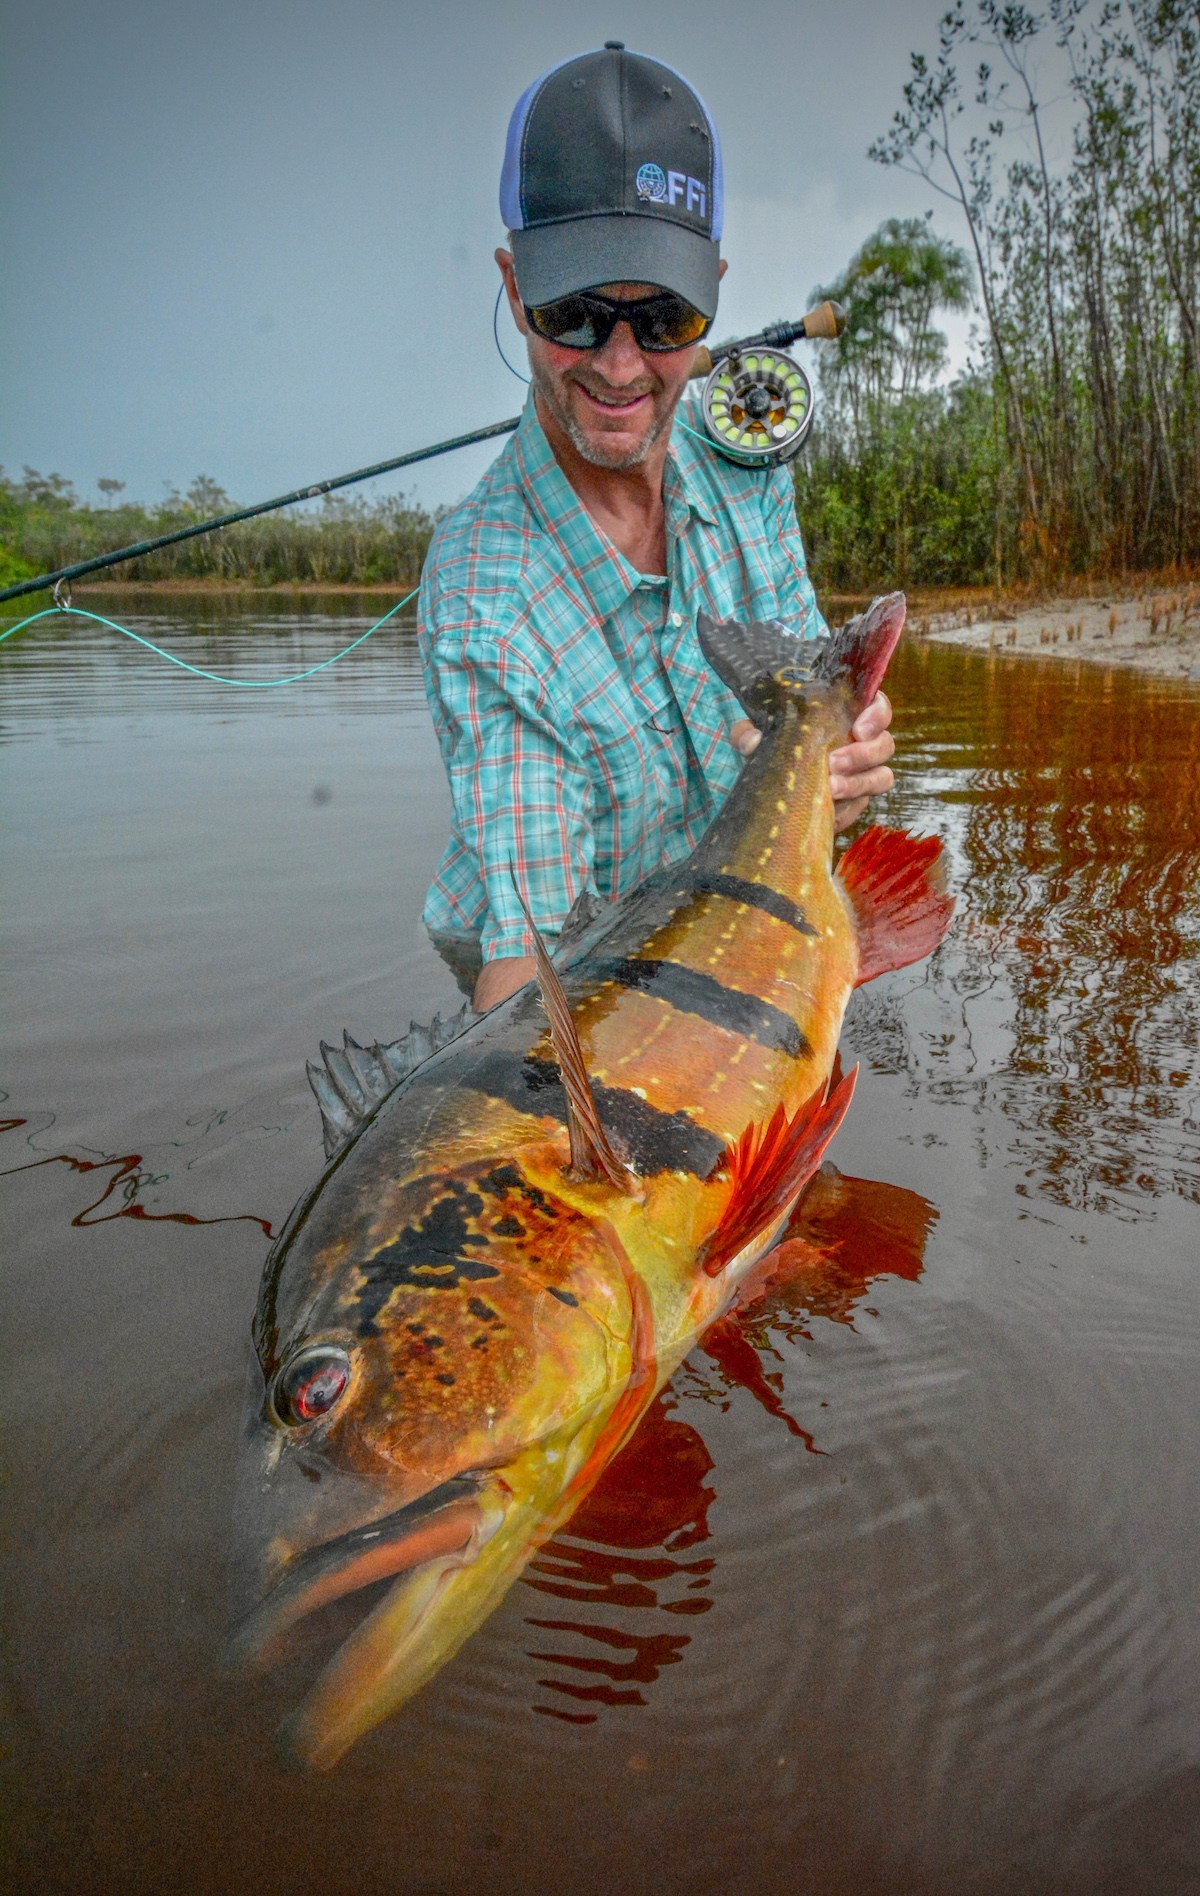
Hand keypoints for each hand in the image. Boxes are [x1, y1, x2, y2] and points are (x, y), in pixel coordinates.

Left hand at [730, 689, 894, 833]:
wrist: (771, 782)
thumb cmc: (774, 743)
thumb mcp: (758, 733)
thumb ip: (750, 731)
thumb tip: (751, 740)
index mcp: (848, 714)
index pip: (878, 706)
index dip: (876, 715)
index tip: (858, 729)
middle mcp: (864, 742)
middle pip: (885, 744)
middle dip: (863, 754)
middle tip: (833, 762)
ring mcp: (864, 773)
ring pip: (882, 777)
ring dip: (857, 783)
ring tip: (829, 788)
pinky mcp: (856, 801)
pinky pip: (861, 805)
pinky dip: (846, 809)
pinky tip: (828, 811)